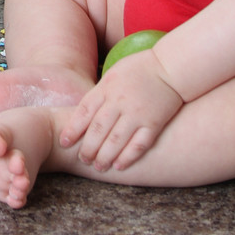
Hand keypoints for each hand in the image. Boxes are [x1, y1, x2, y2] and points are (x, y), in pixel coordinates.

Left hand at [59, 50, 183, 171]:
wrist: (169, 68)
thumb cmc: (139, 69)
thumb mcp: (113, 74)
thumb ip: (100, 93)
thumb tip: (84, 112)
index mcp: (107, 88)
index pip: (84, 111)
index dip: (72, 129)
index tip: (64, 142)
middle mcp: (119, 101)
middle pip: (97, 129)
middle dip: (87, 147)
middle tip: (82, 158)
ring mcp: (136, 114)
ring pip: (115, 141)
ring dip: (104, 156)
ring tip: (98, 167)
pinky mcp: (153, 123)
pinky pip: (138, 144)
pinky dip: (127, 157)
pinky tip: (119, 166)